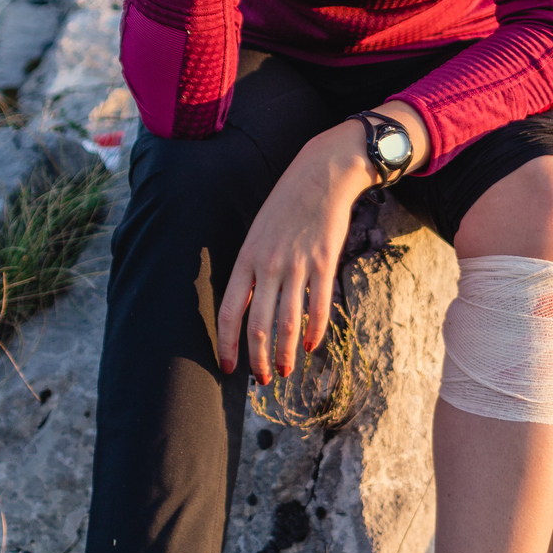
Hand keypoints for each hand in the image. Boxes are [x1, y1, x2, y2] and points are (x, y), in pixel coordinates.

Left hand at [218, 102, 428, 381]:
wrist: (322, 174)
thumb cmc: (286, 204)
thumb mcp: (257, 232)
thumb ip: (251, 267)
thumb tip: (247, 304)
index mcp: (246, 258)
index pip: (230, 311)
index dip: (227, 343)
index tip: (229, 366)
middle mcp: (269, 264)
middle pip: (260, 325)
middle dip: (259, 359)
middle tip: (262, 379)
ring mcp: (298, 264)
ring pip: (288, 322)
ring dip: (285, 353)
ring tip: (284, 371)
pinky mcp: (324, 262)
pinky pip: (318, 305)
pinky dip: (314, 330)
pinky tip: (311, 346)